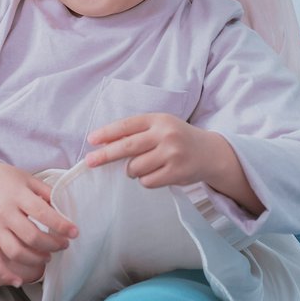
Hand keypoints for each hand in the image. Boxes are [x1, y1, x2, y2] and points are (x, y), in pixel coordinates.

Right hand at [0, 162, 77, 299]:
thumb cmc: (2, 177)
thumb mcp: (26, 178)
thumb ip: (46, 192)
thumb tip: (64, 210)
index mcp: (17, 195)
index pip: (42, 213)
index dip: (61, 225)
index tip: (74, 232)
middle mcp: (4, 212)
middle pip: (32, 237)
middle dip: (53, 245)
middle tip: (63, 244)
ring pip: (16, 251)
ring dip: (36, 259)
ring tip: (47, 256)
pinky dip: (5, 273)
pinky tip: (19, 280)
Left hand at [87, 113, 263, 214]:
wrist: (210, 153)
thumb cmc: (177, 138)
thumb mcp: (160, 127)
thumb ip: (137, 132)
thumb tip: (104, 144)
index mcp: (158, 119)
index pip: (127, 125)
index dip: (107, 133)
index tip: (91, 140)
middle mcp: (165, 134)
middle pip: (127, 147)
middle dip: (105, 155)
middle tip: (89, 161)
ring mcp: (172, 154)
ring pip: (136, 167)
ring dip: (131, 170)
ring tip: (141, 166)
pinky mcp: (177, 172)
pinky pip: (147, 181)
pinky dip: (145, 180)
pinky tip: (155, 174)